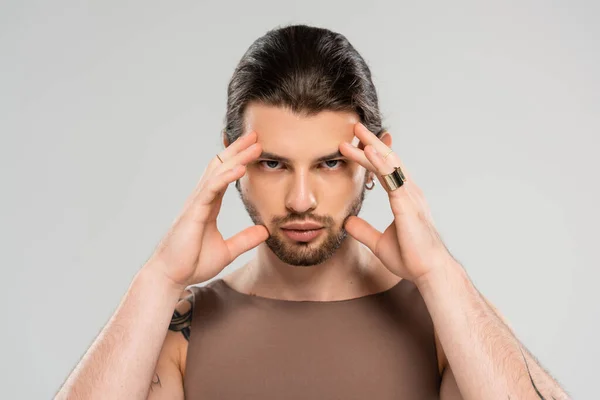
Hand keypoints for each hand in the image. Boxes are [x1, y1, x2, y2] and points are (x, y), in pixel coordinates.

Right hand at [146, 131, 268, 288]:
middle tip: (255, 135)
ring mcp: (196, 203)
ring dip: (237, 157)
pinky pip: (211, 189)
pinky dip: (226, 176)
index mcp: (208, 206)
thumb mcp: (227, 250)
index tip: (255, 148)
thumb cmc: (192, 263)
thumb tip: (264, 230)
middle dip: (238, 150)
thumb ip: (245, 239)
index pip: (225, 176)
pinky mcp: (193, 212)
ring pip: (217, 172)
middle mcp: (201, 200)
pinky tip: (240, 167)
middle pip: (221, 166)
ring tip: (254, 144)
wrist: (171, 277)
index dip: (239, 160)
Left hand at [339, 123, 454, 281]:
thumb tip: (347, 222)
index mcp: (404, 199)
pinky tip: (369, 150)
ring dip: (372, 146)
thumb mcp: (378, 243)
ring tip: (357, 132)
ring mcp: (410, 196)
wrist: (428, 272)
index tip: (355, 145)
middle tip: (355, 128)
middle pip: (388, 160)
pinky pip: (393, 177)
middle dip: (371, 143)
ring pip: (389, 164)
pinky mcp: (408, 204)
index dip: (370, 157)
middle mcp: (409, 193)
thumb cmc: (410, 258)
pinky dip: (381, 161)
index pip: (384, 171)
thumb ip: (363, 230)